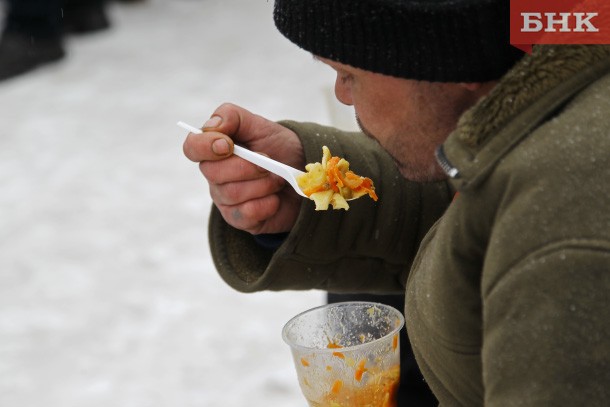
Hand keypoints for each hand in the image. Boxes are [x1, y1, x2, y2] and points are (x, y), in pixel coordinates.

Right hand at [183, 103, 303, 234]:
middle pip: (213, 173)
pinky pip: (247, 213)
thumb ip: (232, 117)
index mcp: (214, 149)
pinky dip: (268, 204)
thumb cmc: (278, 148)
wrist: (302, 174)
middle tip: (269, 162)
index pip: (192, 147)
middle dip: (247, 166)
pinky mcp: (239, 219)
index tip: (228, 145)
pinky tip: (275, 198)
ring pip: (233, 193)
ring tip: (277, 179)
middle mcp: (214, 175)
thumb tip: (212, 126)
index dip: (205, 146)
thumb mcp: (260, 125)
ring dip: (263, 184)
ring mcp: (225, 199)